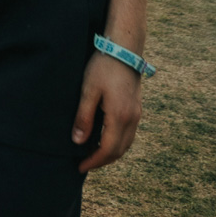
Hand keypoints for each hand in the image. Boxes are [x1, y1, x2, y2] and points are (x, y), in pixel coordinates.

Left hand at [71, 50, 143, 173]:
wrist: (124, 49)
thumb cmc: (103, 67)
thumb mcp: (88, 91)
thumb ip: (84, 117)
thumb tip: (78, 142)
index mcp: (119, 116)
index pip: (108, 149)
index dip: (94, 161)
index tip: (80, 167)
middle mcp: (132, 118)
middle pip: (119, 151)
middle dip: (102, 161)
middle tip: (84, 164)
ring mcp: (137, 114)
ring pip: (126, 144)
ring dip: (111, 153)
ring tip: (93, 155)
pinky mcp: (136, 108)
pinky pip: (129, 134)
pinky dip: (117, 143)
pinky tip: (105, 140)